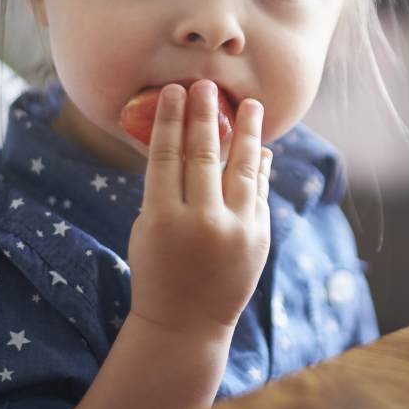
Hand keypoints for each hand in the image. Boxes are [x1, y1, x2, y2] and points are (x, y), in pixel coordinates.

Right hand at [126, 81, 271, 333]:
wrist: (186, 322)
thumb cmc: (157, 269)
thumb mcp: (148, 228)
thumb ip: (166, 188)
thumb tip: (188, 141)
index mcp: (162, 219)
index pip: (167, 156)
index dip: (171, 120)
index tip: (175, 91)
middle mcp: (201, 222)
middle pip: (204, 155)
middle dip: (206, 116)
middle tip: (207, 85)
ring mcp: (234, 230)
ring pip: (243, 169)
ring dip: (247, 133)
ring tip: (251, 105)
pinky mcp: (258, 238)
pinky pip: (259, 192)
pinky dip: (260, 168)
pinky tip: (260, 147)